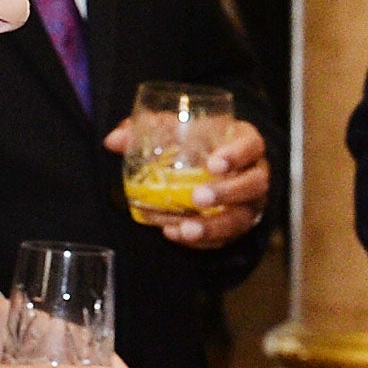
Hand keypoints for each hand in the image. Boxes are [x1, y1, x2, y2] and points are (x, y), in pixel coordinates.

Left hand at [103, 117, 271, 248]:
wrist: (210, 165)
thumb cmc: (197, 141)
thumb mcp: (177, 127)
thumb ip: (148, 129)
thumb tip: (112, 141)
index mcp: (244, 142)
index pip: (252, 145)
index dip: (237, 155)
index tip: (213, 163)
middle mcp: (254, 173)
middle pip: (254, 185)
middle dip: (227, 193)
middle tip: (197, 197)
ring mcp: (249, 203)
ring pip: (242, 217)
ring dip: (214, 225)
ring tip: (185, 229)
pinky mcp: (237, 226)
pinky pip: (226, 238)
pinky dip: (203, 240)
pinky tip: (177, 235)